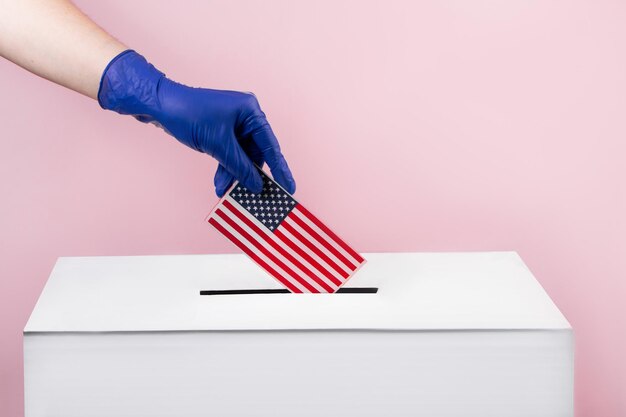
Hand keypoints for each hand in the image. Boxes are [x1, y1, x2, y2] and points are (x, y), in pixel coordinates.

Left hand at [97, 50, 294, 196]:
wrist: (159, 105)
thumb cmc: (188, 114)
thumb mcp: (218, 145)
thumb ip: (240, 167)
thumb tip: (256, 185)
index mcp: (250, 111)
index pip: (270, 145)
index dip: (280, 169)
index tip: (289, 187)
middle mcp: (245, 116)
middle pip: (256, 153)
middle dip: (250, 175)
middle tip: (256, 196)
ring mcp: (232, 124)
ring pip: (241, 156)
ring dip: (234, 175)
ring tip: (228, 192)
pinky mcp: (220, 131)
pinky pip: (229, 154)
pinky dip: (225, 168)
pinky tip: (220, 184)